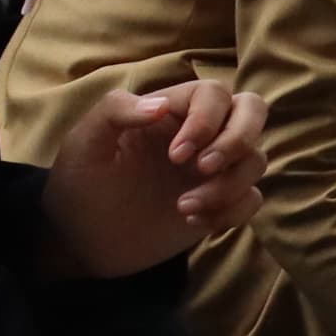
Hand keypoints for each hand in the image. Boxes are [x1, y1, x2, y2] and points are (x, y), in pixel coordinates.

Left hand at [42, 79, 269, 276]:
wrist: (80, 241)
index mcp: (170, 110)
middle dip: (238, 140)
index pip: (214, 94)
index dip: (205, 121)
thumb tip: (162, 106)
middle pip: (252, 111)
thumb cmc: (79, 183)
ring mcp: (212, 170)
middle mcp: (200, 134)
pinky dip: (232, 211)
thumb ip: (116, 111)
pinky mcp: (219, 204)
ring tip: (184, 209)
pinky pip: (251, 199)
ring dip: (228, 185)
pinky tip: (194, 223)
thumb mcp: (84, 142)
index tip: (175, 156)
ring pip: (255, 160)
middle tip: (203, 169)